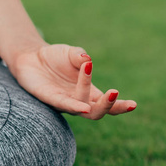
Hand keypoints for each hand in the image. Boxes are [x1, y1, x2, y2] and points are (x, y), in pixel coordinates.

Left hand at [10, 43, 136, 119]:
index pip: (108, 104)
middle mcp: (78, 100)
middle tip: (117, 94)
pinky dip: (75, 106)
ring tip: (111, 93)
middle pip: (98, 112)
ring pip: (84, 111)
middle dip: (110, 106)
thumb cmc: (55, 58)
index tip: (135, 104)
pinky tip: (84, 106)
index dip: (121, 106)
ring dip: (97, 103)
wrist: (31, 56)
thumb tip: (87, 60)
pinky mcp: (49, 98)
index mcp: (89, 91)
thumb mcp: (72, 53)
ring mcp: (64, 102)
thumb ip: (80, 57)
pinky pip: (64, 105)